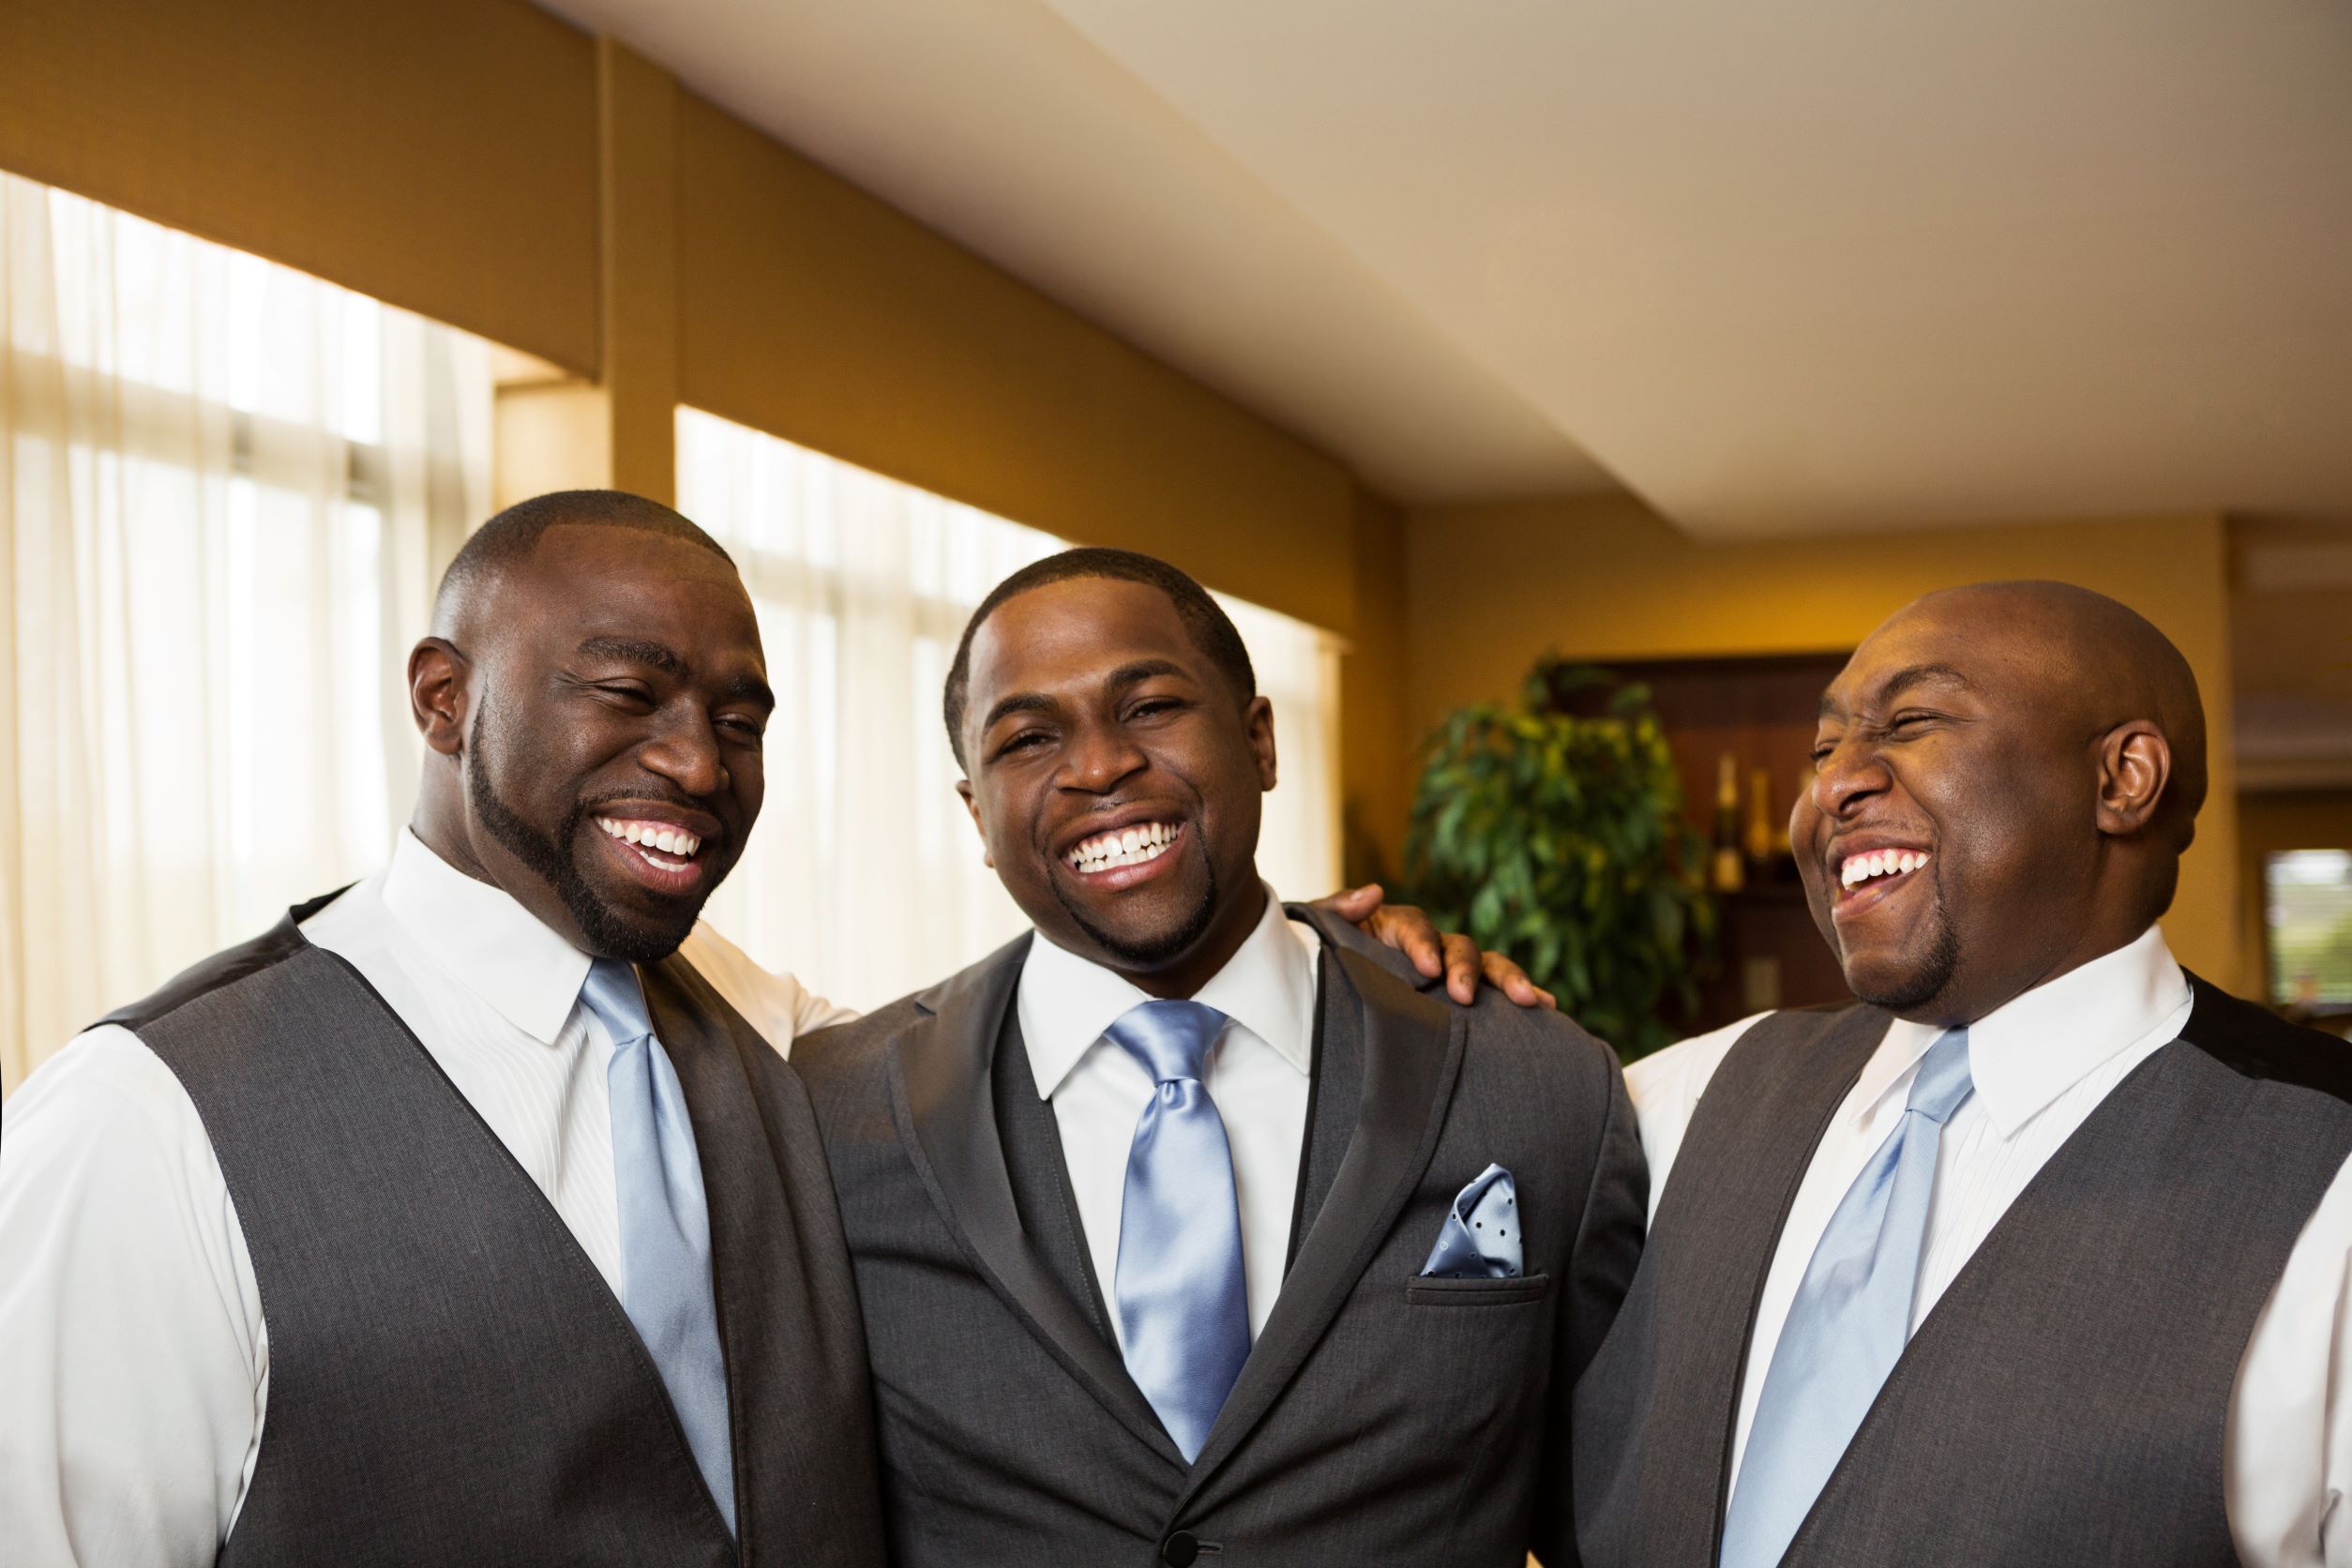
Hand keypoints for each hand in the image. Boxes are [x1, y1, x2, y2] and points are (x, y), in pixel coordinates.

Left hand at [1306, 885, 1556, 1008]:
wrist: (1313, 1001)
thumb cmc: (1316, 963)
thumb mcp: (1317, 936)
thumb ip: (1335, 912)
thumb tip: (1372, 892)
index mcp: (1392, 927)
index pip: (1414, 925)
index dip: (1423, 943)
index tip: (1428, 968)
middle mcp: (1428, 946)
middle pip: (1458, 945)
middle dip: (1467, 968)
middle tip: (1464, 995)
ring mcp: (1448, 973)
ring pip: (1486, 967)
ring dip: (1509, 980)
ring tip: (1531, 1001)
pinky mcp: (1461, 1001)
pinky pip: (1496, 998)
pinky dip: (1523, 998)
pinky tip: (1548, 1011)